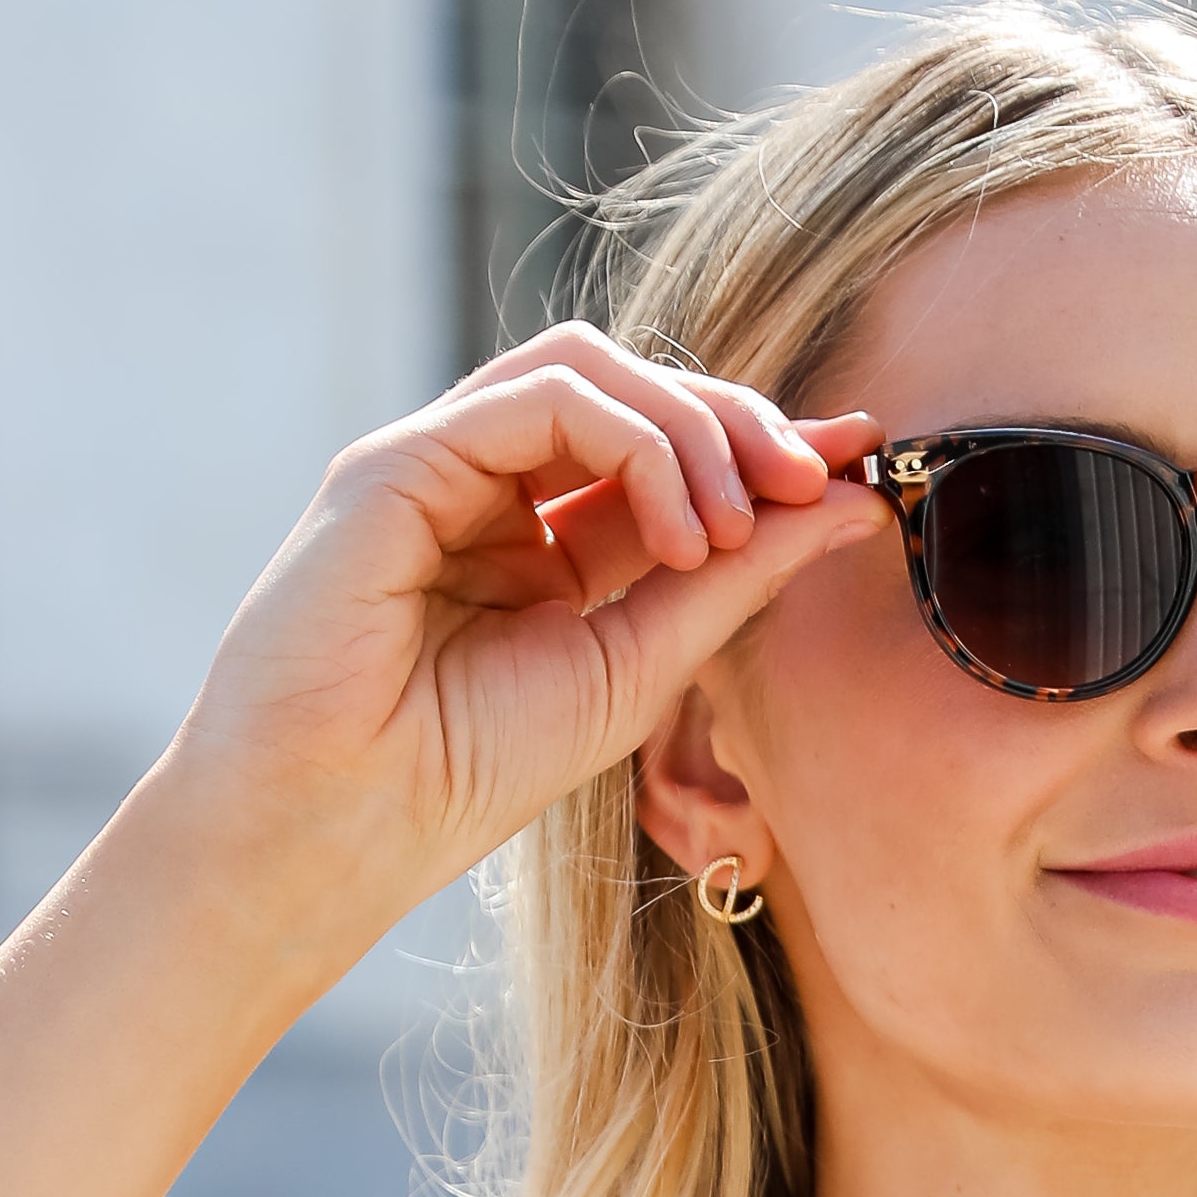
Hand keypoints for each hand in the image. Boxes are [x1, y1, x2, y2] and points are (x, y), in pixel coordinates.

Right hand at [164, 323, 888, 959]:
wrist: (340, 826)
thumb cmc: (466, 771)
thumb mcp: (637, 668)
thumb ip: (733, 582)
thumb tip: (848, 504)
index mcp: (537, 539)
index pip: (658, 451)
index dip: (759, 445)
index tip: (856, 468)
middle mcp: (487, 486)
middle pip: (633, 389)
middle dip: (741, 423)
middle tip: (817, 481)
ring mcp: (437, 463)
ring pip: (590, 369)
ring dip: (692, 427)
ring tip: (742, 519)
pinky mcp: (398, 460)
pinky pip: (542, 395)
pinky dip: (634, 443)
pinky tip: (676, 528)